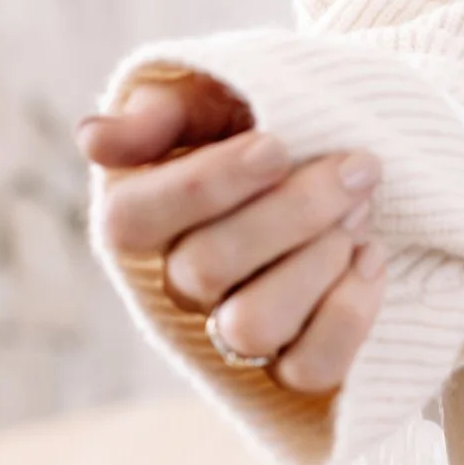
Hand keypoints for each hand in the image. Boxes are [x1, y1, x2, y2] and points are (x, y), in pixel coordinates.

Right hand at [77, 73, 387, 393]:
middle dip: (291, 211)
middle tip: (355, 166)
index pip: (132, 222)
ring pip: (251, 327)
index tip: (277, 145)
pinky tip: (371, 256)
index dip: (204, 186)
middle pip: (203, 269)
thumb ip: (159, 111)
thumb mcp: (212, 97)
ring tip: (359, 209)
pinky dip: (349, 311)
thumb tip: (92, 140)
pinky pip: (310, 367)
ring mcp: (234, 333)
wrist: (343, 157)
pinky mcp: (294, 367)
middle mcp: (178, 285)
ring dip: (318, 261)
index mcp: (142, 219)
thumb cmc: (263, 122)